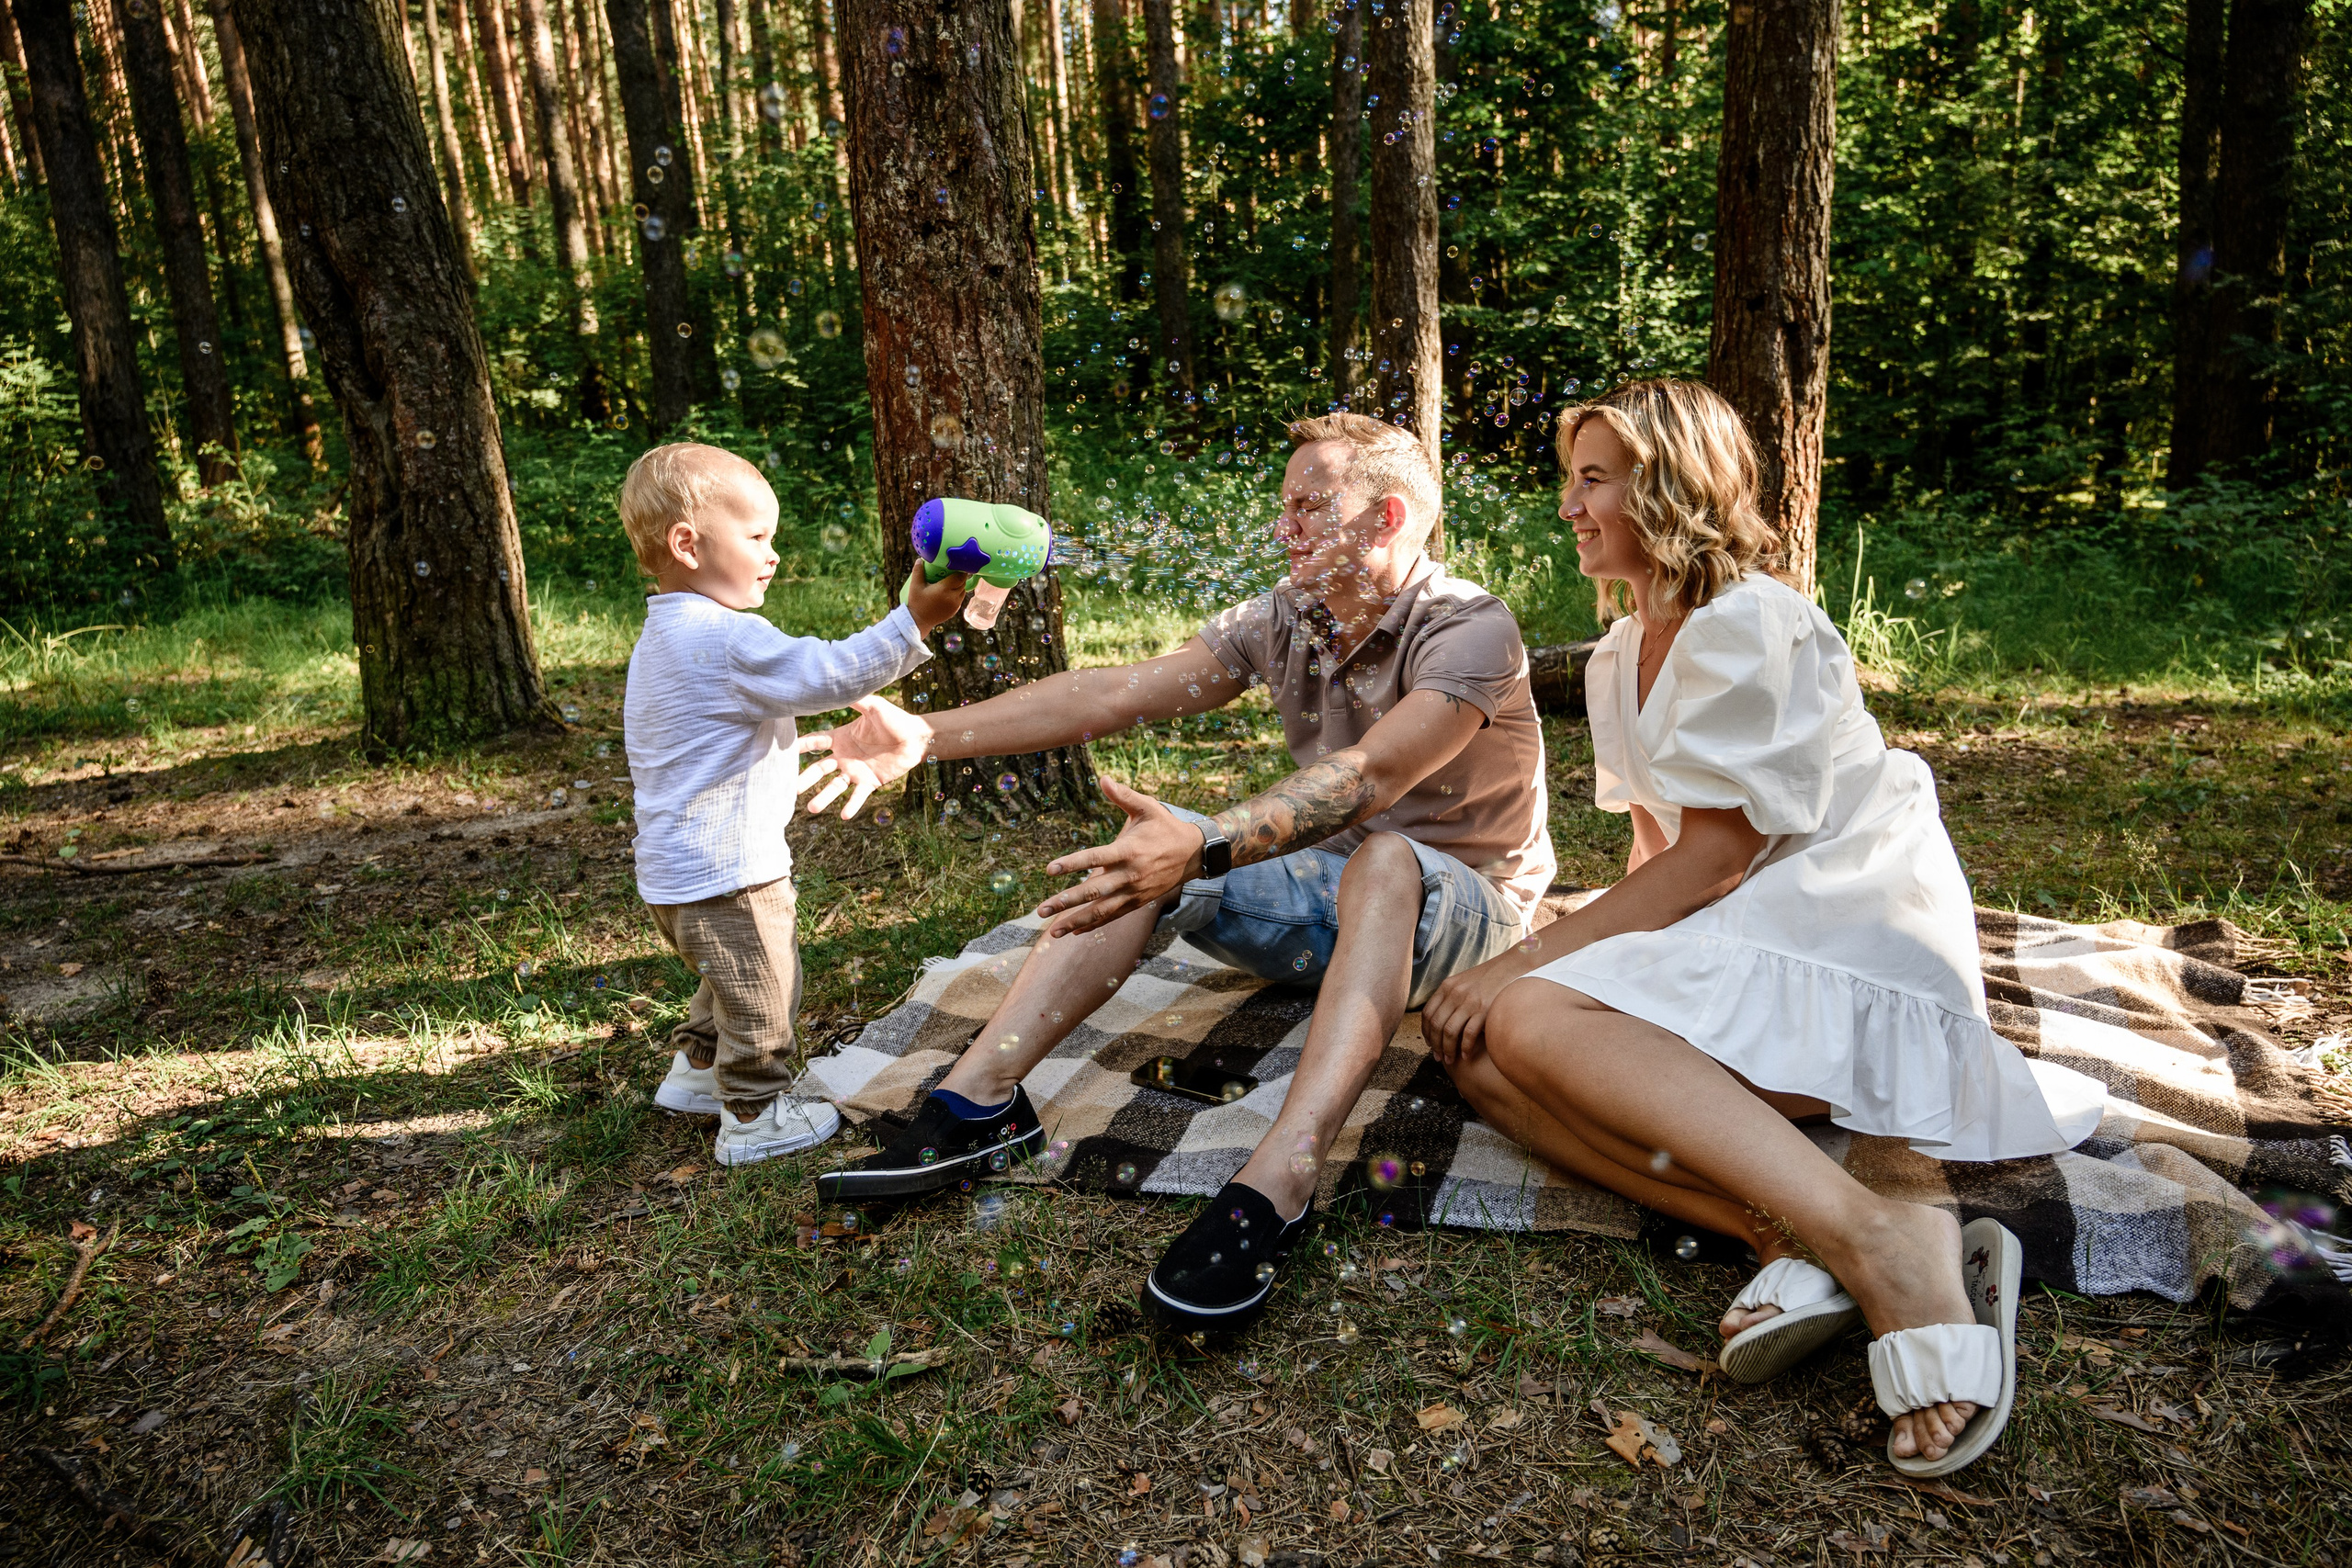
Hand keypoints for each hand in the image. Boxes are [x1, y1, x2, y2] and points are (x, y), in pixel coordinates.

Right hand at [790, 703, 915, 818]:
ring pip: (834, 787)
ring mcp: (856, 771)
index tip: (782, 751)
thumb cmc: (895, 720)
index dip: (799, 746)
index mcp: (841, 738)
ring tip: (812, 808)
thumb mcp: (874, 707)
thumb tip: (836, 687)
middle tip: (791, 789)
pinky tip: (844, 816)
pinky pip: (858, 796)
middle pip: (818, 769)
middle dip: (804, 779)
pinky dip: (852, 806)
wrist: (916, 738)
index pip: (815, 742)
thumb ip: (856, 699)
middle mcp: (844, 757)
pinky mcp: (870, 782)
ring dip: (823, 797)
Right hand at [902, 566, 970, 633]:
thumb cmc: (916, 602)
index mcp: (944, 589)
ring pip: (963, 591)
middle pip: (962, 583)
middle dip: (959, 576)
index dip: (960, 570)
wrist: (918, 621)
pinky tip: (950, 591)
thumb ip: (918, 571)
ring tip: (952, 581)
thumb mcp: (915, 586)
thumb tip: (920, 559)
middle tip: (953, 571)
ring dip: (959, 585)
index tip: (956, 565)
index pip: (959, 576)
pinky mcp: (955, 610)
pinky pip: (960, 599)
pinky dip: (958, 594)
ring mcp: (955, 605)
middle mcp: (952, 597)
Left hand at [1034, 778, 1202, 937]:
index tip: (1050, 869)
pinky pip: (1113, 916)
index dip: (1072, 864)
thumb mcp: (1148, 807)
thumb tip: (1103, 778)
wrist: (1194, 854)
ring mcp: (1134, 892)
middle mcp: (1130, 875)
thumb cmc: (1166, 826)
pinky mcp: (1138, 902)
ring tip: (1052, 932)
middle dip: (1066, 902)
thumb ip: (1124, 795)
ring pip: (1102, 911)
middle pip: (1094, 891)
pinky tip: (1075, 932)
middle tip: (1042, 909)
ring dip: (1076, 922)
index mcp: (1128, 850)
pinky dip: (1094, 925)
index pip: (1095, 858)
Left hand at [1421, 942, 1541, 1067]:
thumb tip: (1442, 1019)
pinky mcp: (1485, 1010)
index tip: (1430, 1044)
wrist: (1512, 967)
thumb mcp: (1464, 981)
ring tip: (1450, 1060)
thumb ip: (1451, 996)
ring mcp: (1470, 1002)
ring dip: (1447, 1049)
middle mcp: (1455, 994)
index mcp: (1447, 986)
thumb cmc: (1489, 978)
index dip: (1426, 1032)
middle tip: (1438, 1057)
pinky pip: (1468, 1034)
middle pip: (1436, 1025)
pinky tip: (1466, 1055)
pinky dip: (1465, 1047)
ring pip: (1449, 1031)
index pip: (1427, 1013)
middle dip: (1435, 1045)